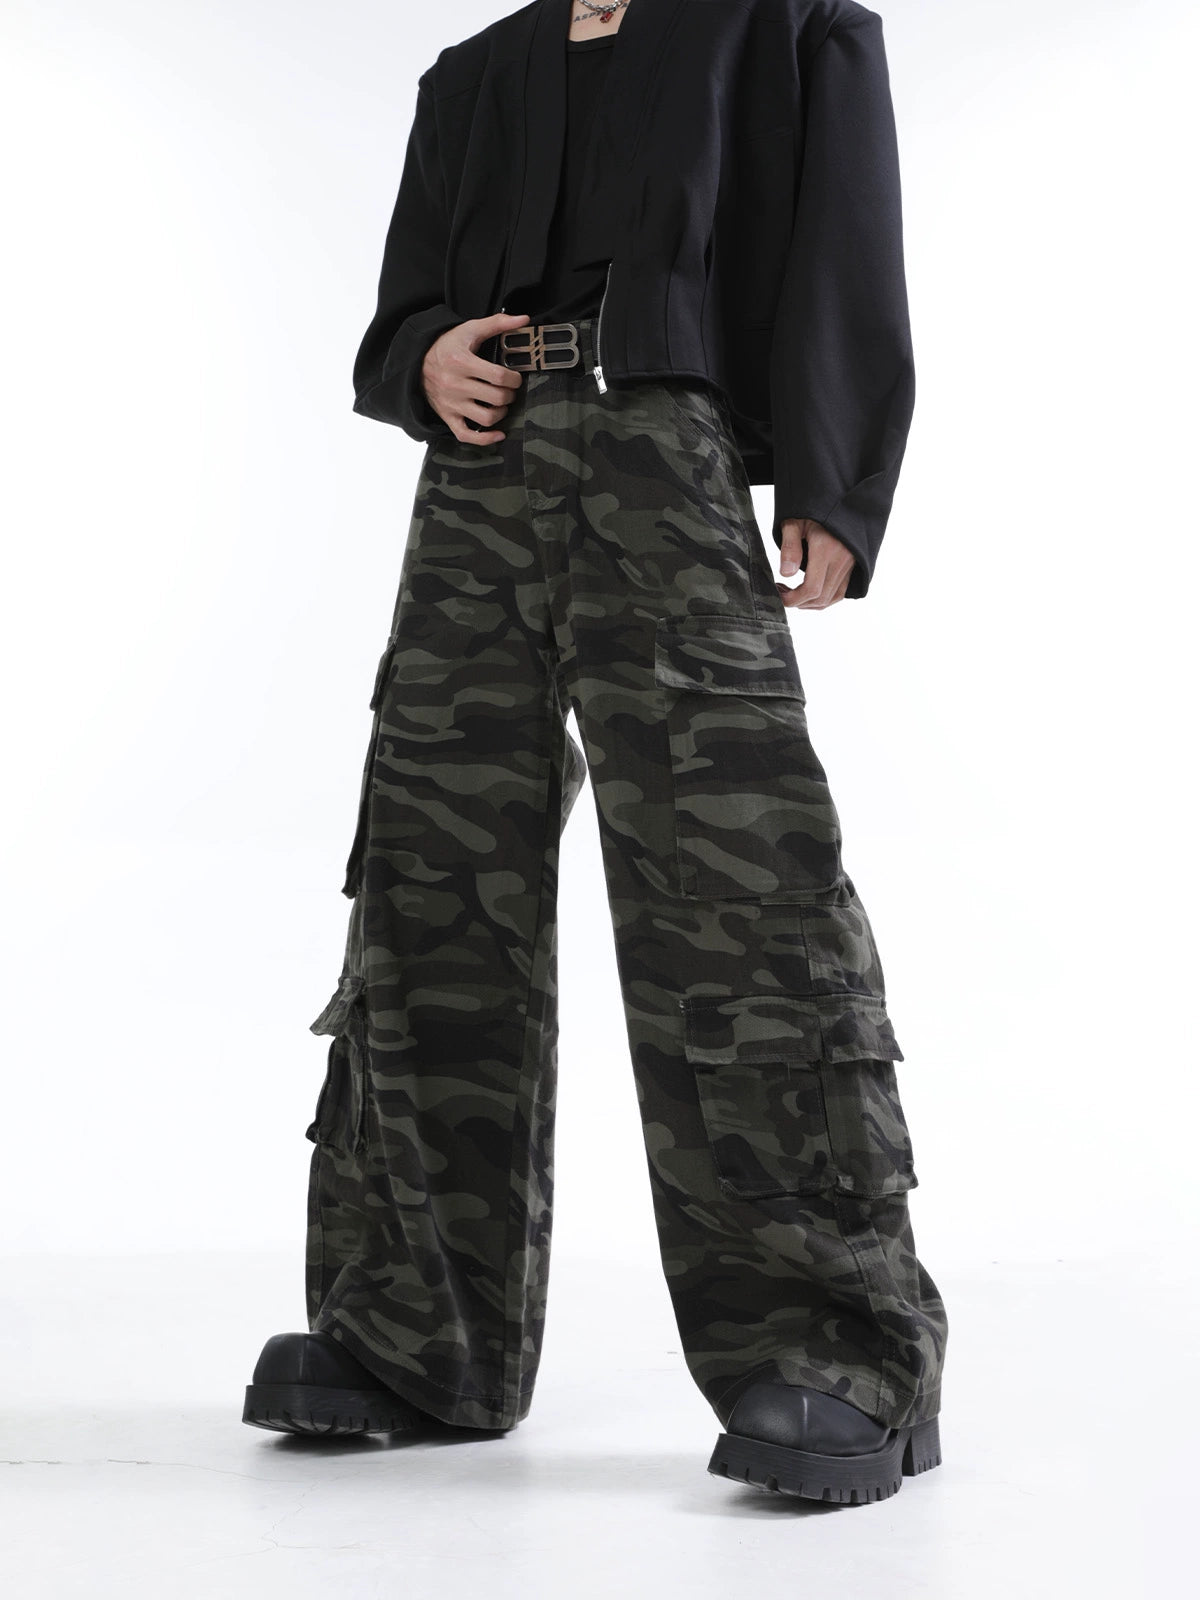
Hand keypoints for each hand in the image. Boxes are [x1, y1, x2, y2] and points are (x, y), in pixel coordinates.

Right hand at [422, 312, 531, 442]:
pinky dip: (485, 439)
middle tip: (510, 390)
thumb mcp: (470, 330)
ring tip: (501, 404)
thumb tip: (523, 319)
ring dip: (501, 413)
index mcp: (461, 362)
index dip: (514, 378)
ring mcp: (451, 404)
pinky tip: (498, 434)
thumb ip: (497, 323)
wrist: (417, 361)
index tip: (515, 377)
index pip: (499, 376)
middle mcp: (455, 385)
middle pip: (496, 398)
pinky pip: (467, 436)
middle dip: (510, 395)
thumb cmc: (447, 345)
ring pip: (486, 419)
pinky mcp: (448, 417)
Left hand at [777, 518, 854, 608]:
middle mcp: (842, 559)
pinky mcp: (853, 566)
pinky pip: (840, 592)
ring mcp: (850, 564)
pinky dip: (824, 599)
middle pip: (821, 598)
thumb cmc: (812, 509)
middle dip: (798, 602)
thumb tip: (786, 574)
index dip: (793, 599)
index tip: (778, 593)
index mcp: (826, 548)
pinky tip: (809, 592)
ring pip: (831, 598)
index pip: (811, 588)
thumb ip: (790, 547)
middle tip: (781, 592)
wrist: (838, 499)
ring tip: (792, 593)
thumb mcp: (794, 522)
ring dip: (810, 603)